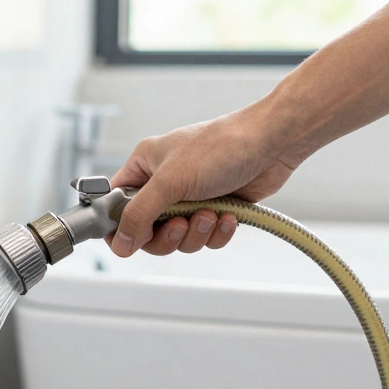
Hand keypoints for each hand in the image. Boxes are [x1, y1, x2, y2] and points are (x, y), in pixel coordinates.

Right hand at [107, 104, 310, 256]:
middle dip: (168, 234)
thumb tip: (120, 245)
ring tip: (210, 213)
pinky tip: (227, 216)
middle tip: (180, 224)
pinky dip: (216, 232)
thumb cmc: (221, 147)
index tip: (133, 238)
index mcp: (144, 168)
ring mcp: (189, 198)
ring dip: (196, 232)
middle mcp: (164, 184)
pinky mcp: (214, 209)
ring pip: (178, 239)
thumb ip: (139, 215)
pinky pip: (204, 238)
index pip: (115, 206)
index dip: (120, 228)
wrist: (273, 143)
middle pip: (147, 232)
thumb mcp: (170, 181)